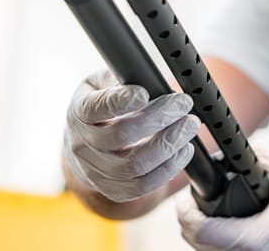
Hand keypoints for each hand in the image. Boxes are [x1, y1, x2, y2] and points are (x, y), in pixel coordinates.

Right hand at [64, 70, 199, 202]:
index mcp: (79, 112)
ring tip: (189, 126)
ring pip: (135, 165)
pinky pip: (142, 186)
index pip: (97, 108)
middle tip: (183, 104)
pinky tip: (183, 150)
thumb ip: (119, 78)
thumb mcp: (102, 83)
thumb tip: (146, 78)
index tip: (145, 93)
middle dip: (159, 118)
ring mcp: (95, 171)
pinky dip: (168, 169)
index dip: (121, 101)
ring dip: (169, 145)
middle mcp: (82, 144)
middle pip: (121, 135)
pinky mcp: (112, 190)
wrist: (85, 143)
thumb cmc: (101, 106)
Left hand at [176, 150, 268, 250]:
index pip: (199, 228)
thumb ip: (268, 161)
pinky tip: (212, 222)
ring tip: (198, 206)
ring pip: (194, 246)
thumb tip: (247, 147)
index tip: (185, 195)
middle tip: (190, 196)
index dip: (185, 209)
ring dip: (192, 225)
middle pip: (189, 236)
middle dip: (185, 213)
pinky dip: (202, 236)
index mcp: (247, 237)